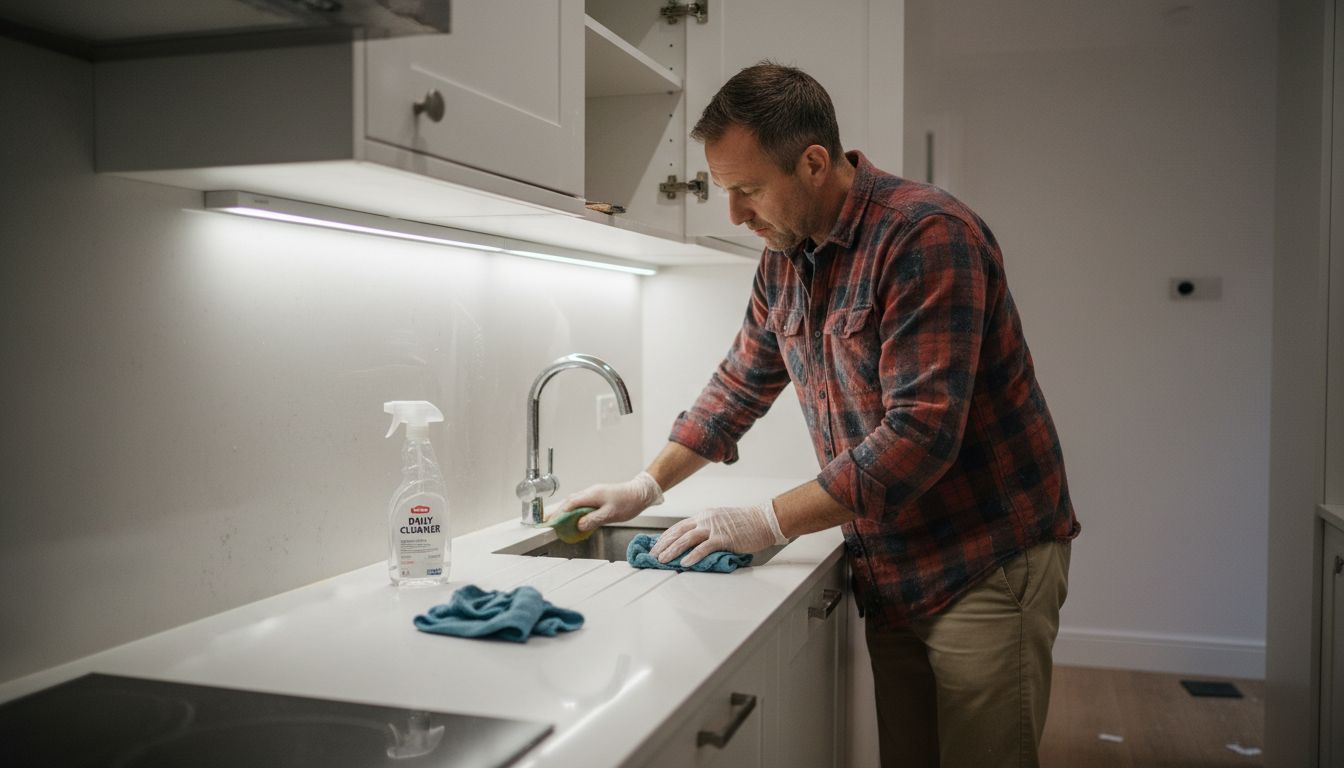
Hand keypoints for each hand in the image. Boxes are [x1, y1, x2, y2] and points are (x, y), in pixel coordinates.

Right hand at [550, 471, 663, 531]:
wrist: (640, 493)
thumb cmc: (628, 502)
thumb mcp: (610, 514)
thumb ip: (593, 520)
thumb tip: (579, 525)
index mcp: (591, 495)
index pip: (570, 504)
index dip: (559, 513)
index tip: (551, 522)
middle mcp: (590, 492)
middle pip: (569, 501)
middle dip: (558, 512)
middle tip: (549, 522)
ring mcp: (594, 493)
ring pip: (574, 501)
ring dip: (565, 511)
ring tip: (557, 521)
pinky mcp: (598, 497)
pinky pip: (581, 503)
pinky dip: (574, 510)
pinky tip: (574, 517)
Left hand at [650, 501, 787, 567]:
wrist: (764, 520)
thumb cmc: (747, 524)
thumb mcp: (722, 521)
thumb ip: (708, 529)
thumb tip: (696, 543)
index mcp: (705, 516)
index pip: (679, 526)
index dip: (666, 537)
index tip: (656, 546)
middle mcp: (706, 520)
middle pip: (679, 532)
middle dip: (663, 544)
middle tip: (653, 555)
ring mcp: (715, 528)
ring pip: (687, 539)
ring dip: (673, 550)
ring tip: (663, 560)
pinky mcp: (724, 538)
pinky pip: (704, 548)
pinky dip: (693, 556)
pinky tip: (684, 563)